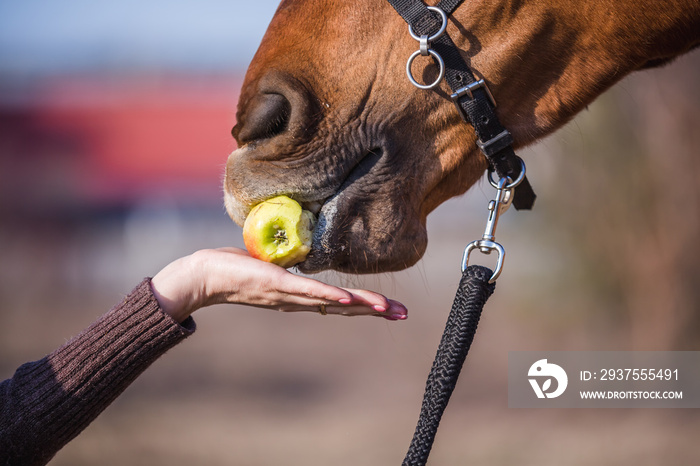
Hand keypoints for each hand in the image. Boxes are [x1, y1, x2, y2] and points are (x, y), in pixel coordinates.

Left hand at [150, 248, 407, 322]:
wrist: (205, 276)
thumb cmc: (235, 268)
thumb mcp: (270, 267)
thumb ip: (289, 267)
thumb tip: (299, 257)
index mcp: (299, 297)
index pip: (339, 302)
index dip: (365, 306)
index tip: (391, 308)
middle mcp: (298, 301)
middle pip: (343, 307)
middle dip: (374, 311)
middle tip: (402, 314)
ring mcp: (289, 295)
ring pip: (332, 301)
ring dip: (361, 306)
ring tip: (386, 308)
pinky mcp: (277, 285)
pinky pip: (308, 291)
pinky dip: (329, 296)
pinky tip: (349, 299)